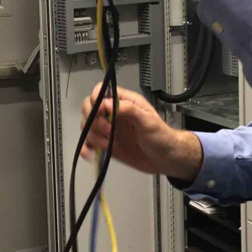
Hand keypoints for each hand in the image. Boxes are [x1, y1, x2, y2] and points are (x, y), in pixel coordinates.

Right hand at [80, 83, 202, 182]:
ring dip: (93, 136)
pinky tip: (90, 154)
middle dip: (94, 121)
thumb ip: (129, 110)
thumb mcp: (148, 121)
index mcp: (124, 102)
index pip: (102, 92)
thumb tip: (107, 104)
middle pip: (89, 108)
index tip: (100, 113)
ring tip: (108, 145)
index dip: (96, 100)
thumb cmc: (161, 137)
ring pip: (87, 126)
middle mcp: (113, 113)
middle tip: (108, 132)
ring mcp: (108, 129)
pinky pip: (89, 142)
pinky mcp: (105, 143)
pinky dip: (86, 148)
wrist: (165, 160)